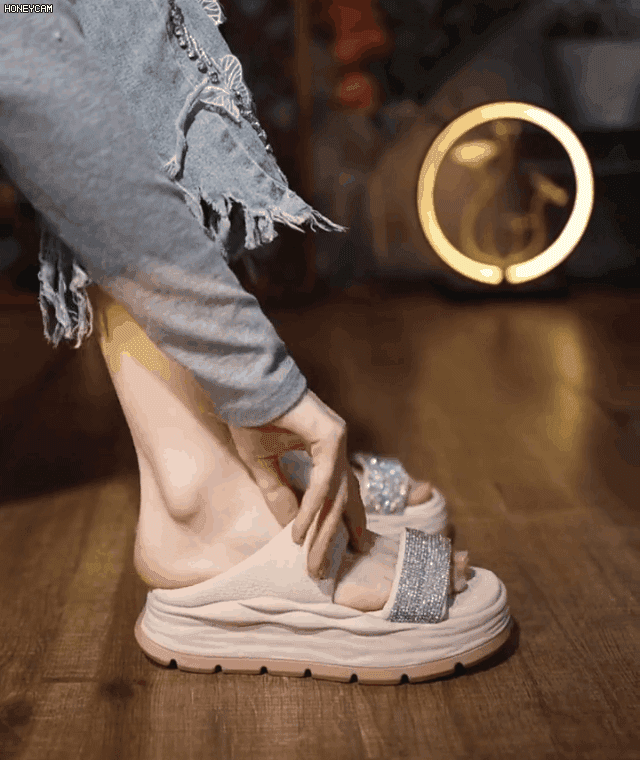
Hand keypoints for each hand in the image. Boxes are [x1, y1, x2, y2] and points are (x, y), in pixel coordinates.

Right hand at [229, 390, 366, 578]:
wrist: (244, 386)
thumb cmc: (252, 418)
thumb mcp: (263, 466)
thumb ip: (280, 495)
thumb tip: (291, 529)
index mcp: (326, 450)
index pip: (341, 492)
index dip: (344, 522)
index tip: (345, 552)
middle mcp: (337, 446)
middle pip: (342, 500)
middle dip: (335, 538)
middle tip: (326, 571)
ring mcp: (338, 440)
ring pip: (335, 496)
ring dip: (323, 533)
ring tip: (313, 562)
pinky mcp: (331, 436)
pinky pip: (323, 482)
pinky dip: (312, 509)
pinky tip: (301, 533)